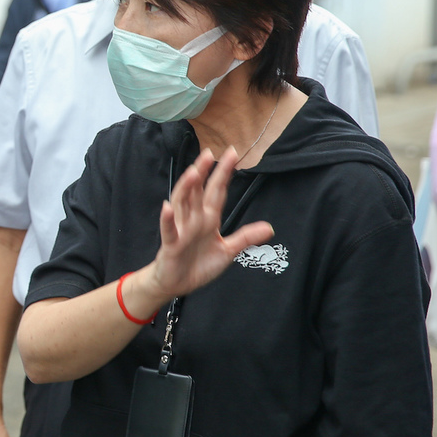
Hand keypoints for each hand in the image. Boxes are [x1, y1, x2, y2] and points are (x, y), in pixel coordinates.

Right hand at [137, 147, 273, 308]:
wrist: (176, 283)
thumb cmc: (197, 264)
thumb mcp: (227, 251)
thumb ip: (246, 237)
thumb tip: (269, 228)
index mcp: (208, 219)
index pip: (217, 191)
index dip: (224, 173)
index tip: (232, 154)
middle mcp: (194, 219)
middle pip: (198, 191)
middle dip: (203, 172)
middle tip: (209, 153)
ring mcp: (181, 229)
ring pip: (182, 204)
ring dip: (186, 188)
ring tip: (193, 172)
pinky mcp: (171, 244)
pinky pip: (169, 230)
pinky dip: (167, 219)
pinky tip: (168, 208)